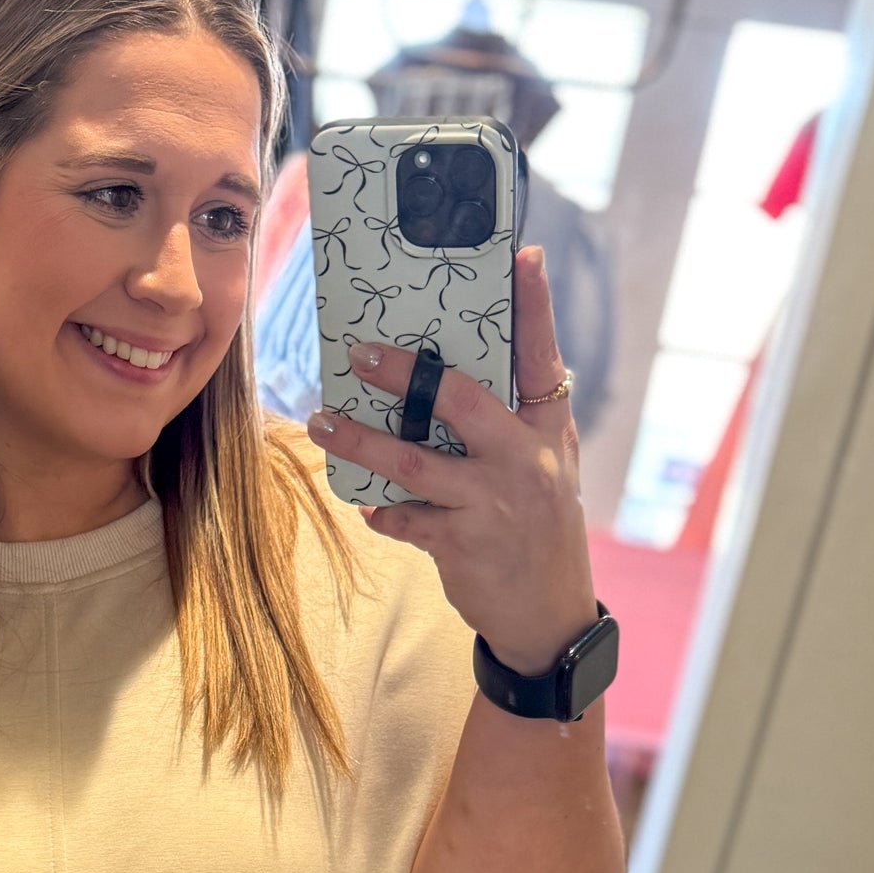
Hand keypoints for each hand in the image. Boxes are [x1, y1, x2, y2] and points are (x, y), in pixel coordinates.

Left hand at [306, 245, 597, 673]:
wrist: (549, 615)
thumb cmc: (542, 526)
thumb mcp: (550, 465)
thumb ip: (517, 418)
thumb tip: (458, 372)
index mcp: (548, 430)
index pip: (542, 357)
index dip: (535, 306)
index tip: (523, 257)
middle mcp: (524, 460)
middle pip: (459, 400)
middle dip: (405, 374)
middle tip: (361, 354)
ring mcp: (491, 504)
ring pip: (411, 463)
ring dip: (360, 441)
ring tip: (323, 420)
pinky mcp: (461, 545)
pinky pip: (404, 518)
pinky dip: (381, 511)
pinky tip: (366, 505)